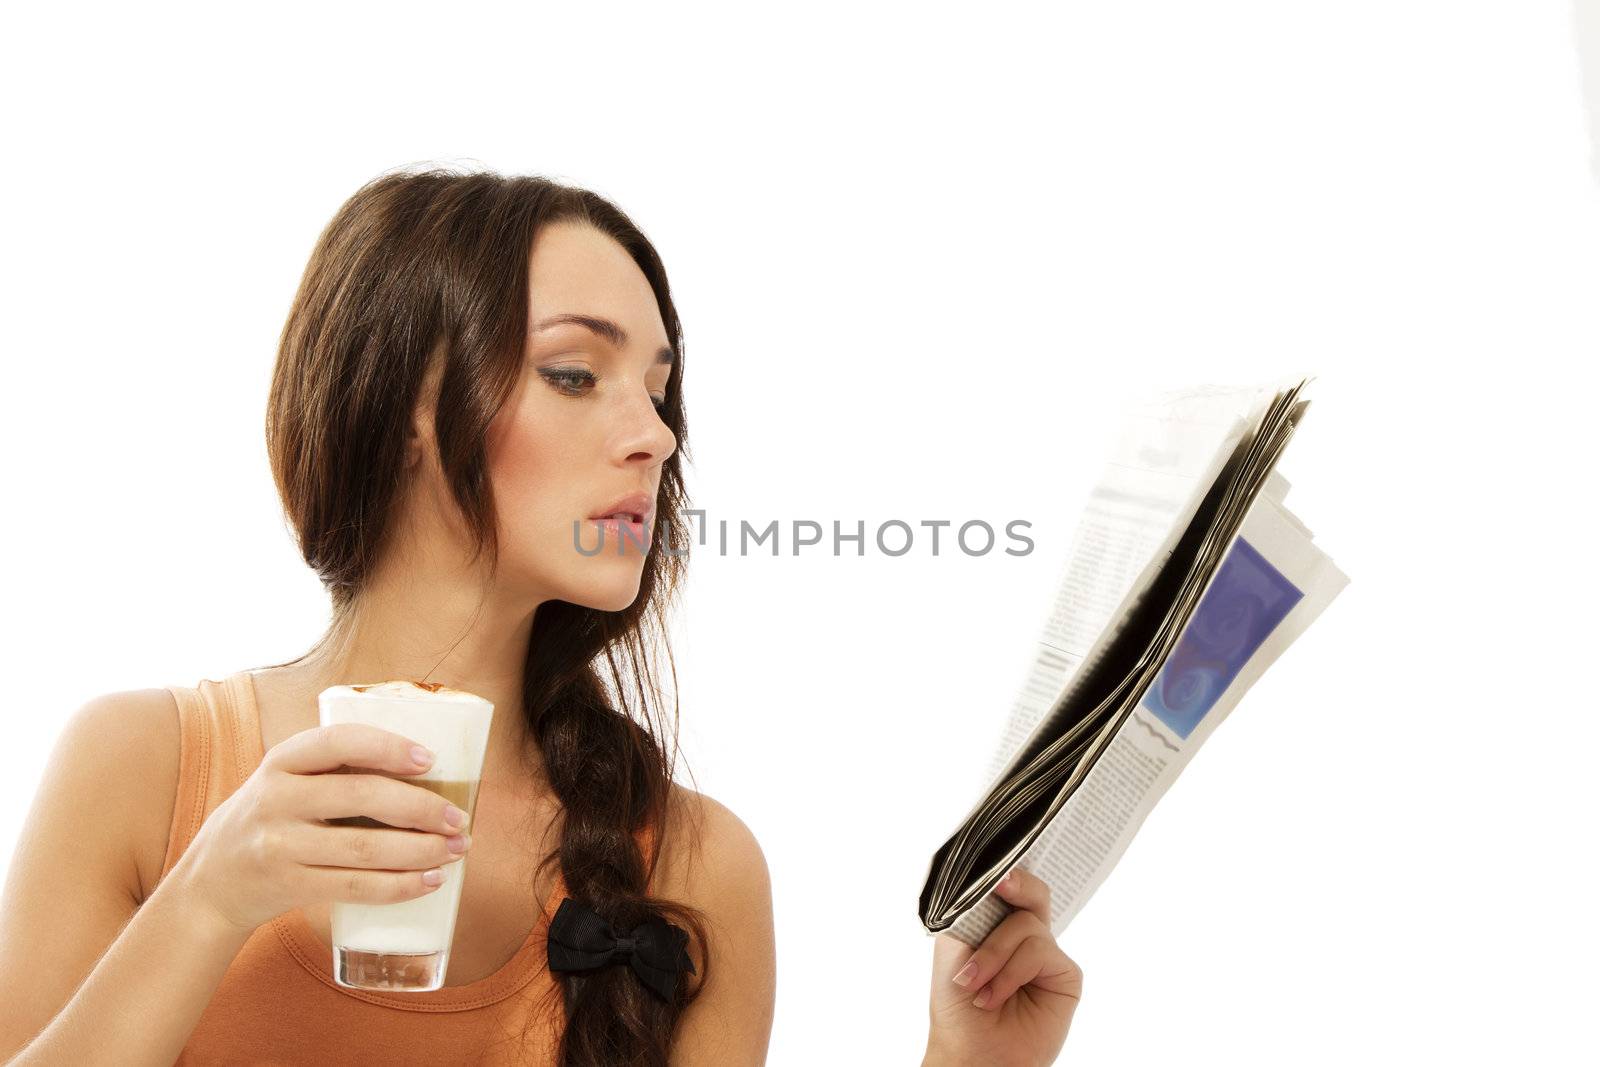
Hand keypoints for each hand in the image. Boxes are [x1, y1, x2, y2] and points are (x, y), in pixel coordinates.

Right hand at [168, 722, 473, 933]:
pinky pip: (354, 887)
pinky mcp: (289, 886)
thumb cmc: (272, 820)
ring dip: (421, 850)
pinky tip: (430, 881)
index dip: (387, 747)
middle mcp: (276, 799)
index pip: (338, 742)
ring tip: (457, 849)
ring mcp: (280, 846)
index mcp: (281, 761)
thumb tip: (430, 772)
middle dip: (420, 807)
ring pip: (364, 847)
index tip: (429, 758)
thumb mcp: (286, 781)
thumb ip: (336, 770)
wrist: (209, 885)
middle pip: (360, 796)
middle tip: (459, 818)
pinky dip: (398, 885)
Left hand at [924, 868, 1082, 1066]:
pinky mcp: (1065, 975)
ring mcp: (1046, 955)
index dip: (1004, 872)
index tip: (994, 865)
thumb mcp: (954, 946)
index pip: (1008, 887)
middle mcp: (1024, 936)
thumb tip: (994, 879)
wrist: (970, 1053)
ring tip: (975, 985)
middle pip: (1032, 891)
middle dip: (1016, 883)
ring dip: (993, 954)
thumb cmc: (956, 1005)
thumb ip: (974, 910)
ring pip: (1027, 923)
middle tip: (1002, 884)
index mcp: (997, 925)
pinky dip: (1010, 972)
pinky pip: (1039, 951)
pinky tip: (994, 996)